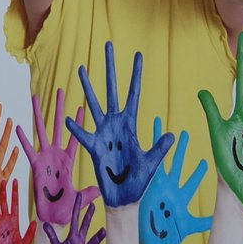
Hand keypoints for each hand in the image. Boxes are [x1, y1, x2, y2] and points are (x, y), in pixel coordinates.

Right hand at [0, 176, 35, 243]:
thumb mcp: (26, 243)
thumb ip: (30, 232)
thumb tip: (34, 222)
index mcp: (15, 221)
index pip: (14, 203)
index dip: (15, 193)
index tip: (15, 182)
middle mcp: (6, 221)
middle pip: (4, 203)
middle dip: (3, 192)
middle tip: (2, 180)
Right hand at [16, 88, 98, 226]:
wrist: (53, 218)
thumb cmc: (68, 207)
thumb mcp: (83, 197)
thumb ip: (90, 192)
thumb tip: (102, 189)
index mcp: (70, 160)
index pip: (76, 137)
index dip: (79, 123)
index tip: (83, 106)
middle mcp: (57, 155)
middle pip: (58, 126)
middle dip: (60, 108)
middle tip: (61, 90)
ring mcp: (46, 158)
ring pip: (42, 131)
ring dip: (38, 114)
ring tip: (35, 97)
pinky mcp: (35, 165)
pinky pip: (29, 150)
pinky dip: (24, 139)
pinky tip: (19, 126)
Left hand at [40, 193, 106, 243]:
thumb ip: (52, 236)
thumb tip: (45, 223)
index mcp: (73, 238)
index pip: (75, 220)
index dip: (77, 207)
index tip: (79, 195)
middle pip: (85, 227)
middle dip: (88, 216)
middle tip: (93, 204)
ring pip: (93, 243)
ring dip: (98, 237)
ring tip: (103, 230)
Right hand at [65, 42, 173, 207]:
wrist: (125, 197)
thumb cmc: (139, 180)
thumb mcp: (151, 163)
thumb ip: (159, 149)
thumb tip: (171, 135)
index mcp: (131, 125)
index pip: (134, 94)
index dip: (135, 75)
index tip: (137, 55)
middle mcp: (116, 124)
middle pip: (112, 91)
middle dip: (111, 69)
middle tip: (108, 46)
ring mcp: (103, 134)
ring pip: (94, 105)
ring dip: (89, 87)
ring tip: (83, 68)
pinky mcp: (94, 147)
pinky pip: (83, 135)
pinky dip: (78, 128)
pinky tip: (71, 119)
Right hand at [138, 118, 212, 243]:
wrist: (151, 240)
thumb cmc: (168, 235)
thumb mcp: (190, 225)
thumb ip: (205, 221)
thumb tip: (220, 219)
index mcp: (180, 197)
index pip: (192, 181)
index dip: (198, 172)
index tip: (205, 162)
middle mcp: (170, 187)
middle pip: (177, 164)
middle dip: (181, 149)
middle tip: (185, 134)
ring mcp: (159, 183)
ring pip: (163, 159)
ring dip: (164, 143)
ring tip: (167, 128)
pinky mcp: (150, 182)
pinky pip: (152, 162)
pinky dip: (153, 149)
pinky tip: (154, 136)